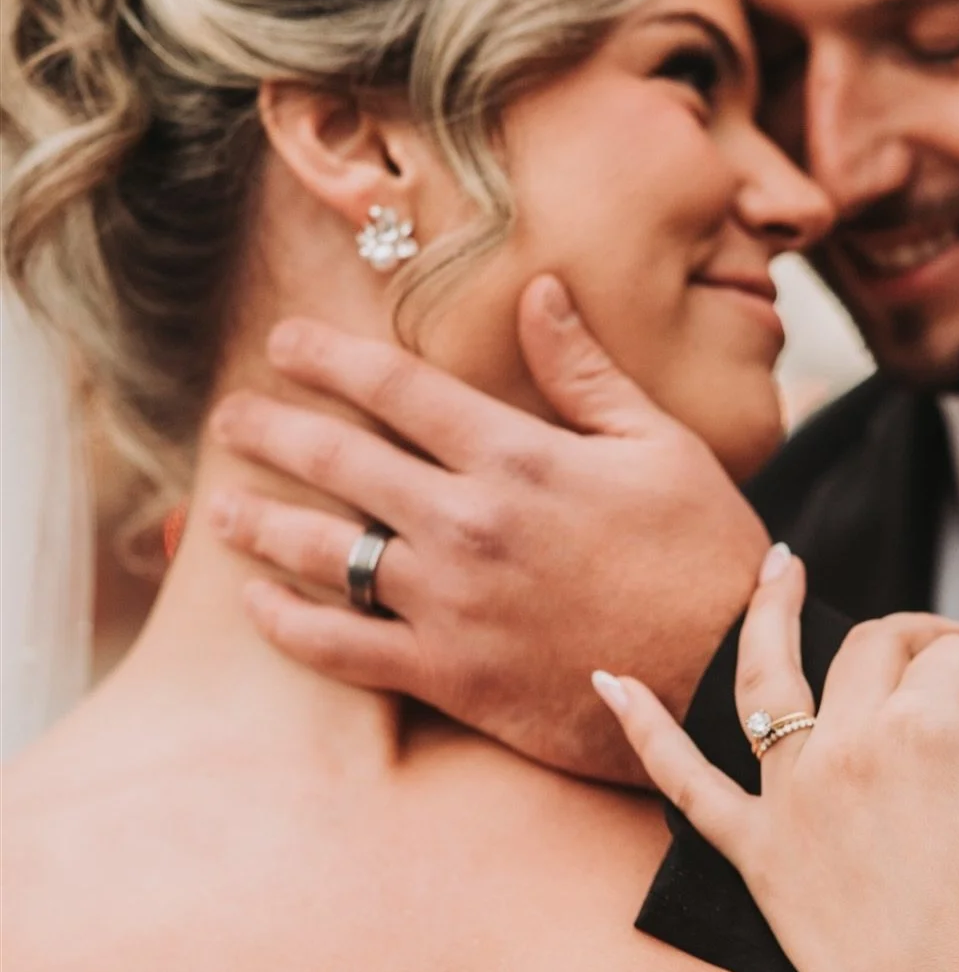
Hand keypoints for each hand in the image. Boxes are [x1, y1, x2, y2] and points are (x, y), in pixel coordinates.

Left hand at [208, 276, 770, 780]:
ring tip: (221, 508)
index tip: (284, 341)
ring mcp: (450, 603)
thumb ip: (585, 370)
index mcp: (518, 456)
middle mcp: (467, 523)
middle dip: (273, 431)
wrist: (724, 680)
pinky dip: (291, 624)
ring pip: (325, 553)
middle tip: (227, 417)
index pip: (397, 388)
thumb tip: (538, 291)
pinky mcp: (449, 675)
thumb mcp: (660, 443)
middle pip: (340, 462)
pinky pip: (343, 648)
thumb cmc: (704, 553)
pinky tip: (259, 603)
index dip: (330, 357)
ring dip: (262, 523)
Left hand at [595, 553, 958, 971]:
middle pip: (875, 650)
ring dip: (770, 612)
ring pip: (769, 680)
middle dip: (923, 638)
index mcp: (925, 727)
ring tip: (780, 567)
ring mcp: (792, 798)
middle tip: (955, 658)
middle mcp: (846, 747)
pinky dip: (644, 730)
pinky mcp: (757, 853)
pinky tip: (609, 681)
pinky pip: (684, 784)